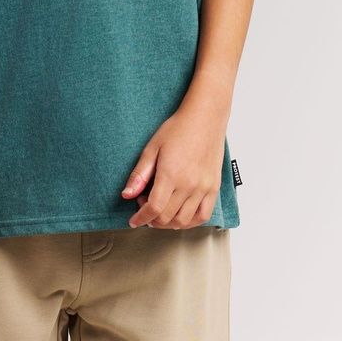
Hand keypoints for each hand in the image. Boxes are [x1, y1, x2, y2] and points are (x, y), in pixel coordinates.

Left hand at [120, 106, 224, 228]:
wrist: (205, 118)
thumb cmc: (178, 129)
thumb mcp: (152, 147)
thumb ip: (140, 174)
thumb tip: (126, 195)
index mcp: (171, 175)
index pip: (153, 208)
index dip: (141, 218)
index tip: (134, 221)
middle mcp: (189, 185)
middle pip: (166, 217)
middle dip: (151, 218)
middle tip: (144, 204)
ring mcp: (203, 188)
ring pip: (184, 221)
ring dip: (168, 223)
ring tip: (161, 210)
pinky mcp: (214, 188)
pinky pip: (203, 216)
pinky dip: (190, 222)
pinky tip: (180, 215)